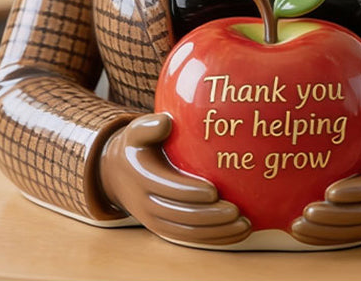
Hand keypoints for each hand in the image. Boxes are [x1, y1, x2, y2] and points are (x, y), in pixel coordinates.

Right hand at [98, 113, 250, 246]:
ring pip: (187, 232)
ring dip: (216, 232)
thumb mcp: (136, 132)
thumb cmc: (137, 146)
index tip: (214, 190)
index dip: (189, 192)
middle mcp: (146, 203)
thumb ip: (149, 126)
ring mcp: (155, 220)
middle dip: (209, 216)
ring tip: (243, 224)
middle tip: (235, 210)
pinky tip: (237, 233)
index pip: (167, 188)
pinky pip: (190, 239)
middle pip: (180, 215)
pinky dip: (214, 239)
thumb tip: (166, 121)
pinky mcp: (165, 229)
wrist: (118, 173)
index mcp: (142, 177)